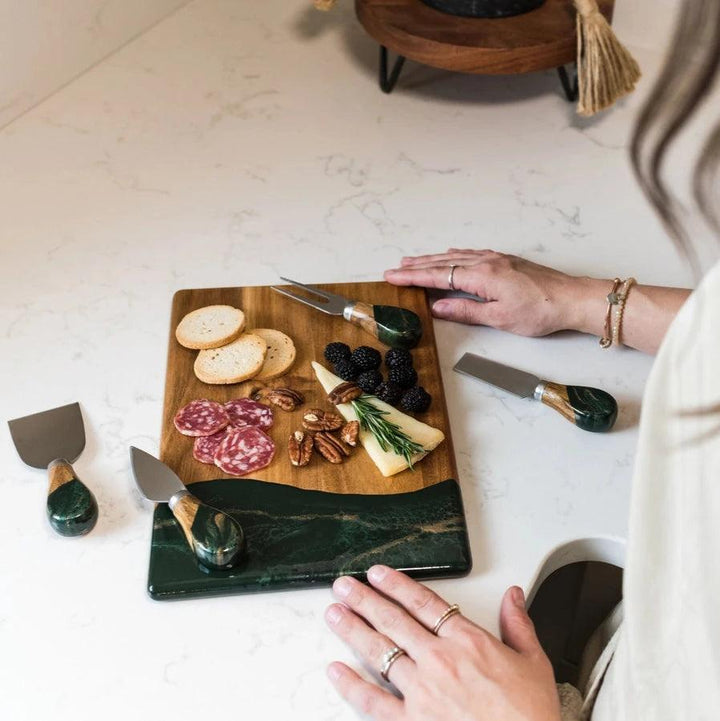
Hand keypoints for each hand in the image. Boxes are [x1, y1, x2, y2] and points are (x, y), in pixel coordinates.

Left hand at [325, 566, 560, 720]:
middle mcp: (440, 661)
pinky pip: (374, 702)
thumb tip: (513, 596)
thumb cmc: (530, 716)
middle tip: (345, 586)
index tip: (378, 574)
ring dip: (353, 629)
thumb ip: (518, 625)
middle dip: (365, 599)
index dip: (397, 584)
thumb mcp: (534, 663)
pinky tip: (336, 671)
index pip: (423, 602)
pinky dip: (352, 686)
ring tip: (335, 614)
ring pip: (379, 651)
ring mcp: (423, 692)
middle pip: (393, 620)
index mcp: (468, 642)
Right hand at [384, 249, 591, 336]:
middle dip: (416, 266)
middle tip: (395, 268)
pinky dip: (454, 255)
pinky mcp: (506, 261)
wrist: (571, 298)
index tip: (393, 276)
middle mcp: (486, 262)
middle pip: (443, 262)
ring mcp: (496, 258)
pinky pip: (471, 253)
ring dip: (432, 259)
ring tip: (413, 260)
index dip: (413, 276)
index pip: (438, 275)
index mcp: (481, 275)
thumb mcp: (499, 317)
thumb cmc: (540, 310)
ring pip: (456, 256)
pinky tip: (450, 254)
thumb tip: (437, 307)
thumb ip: (465, 310)